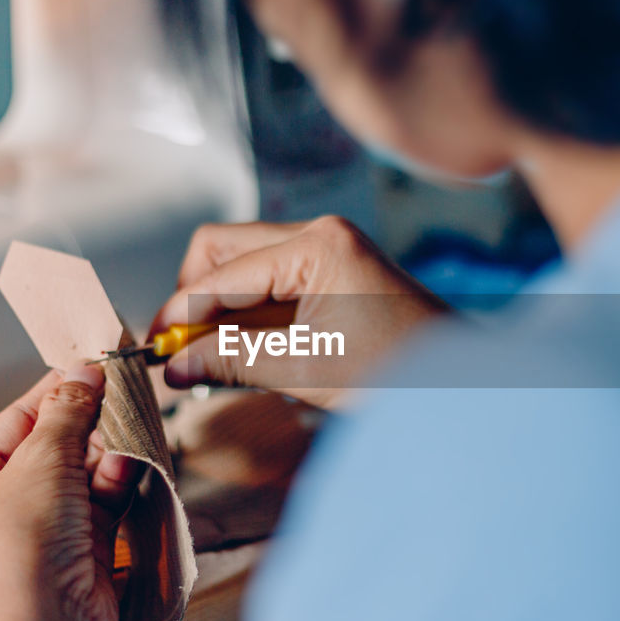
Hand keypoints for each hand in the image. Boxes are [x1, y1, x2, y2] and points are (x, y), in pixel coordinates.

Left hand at [0, 366, 139, 620]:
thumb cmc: (12, 555)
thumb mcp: (36, 463)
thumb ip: (66, 414)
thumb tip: (83, 371)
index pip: (12, 421)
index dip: (54, 392)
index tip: (92, 366)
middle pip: (50, 446)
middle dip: (87, 424)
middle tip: (121, 394)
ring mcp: (39, 534)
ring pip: (82, 475)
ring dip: (106, 454)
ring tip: (130, 429)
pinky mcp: (78, 555)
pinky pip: (102, 505)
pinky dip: (117, 485)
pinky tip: (130, 466)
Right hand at [153, 216, 447, 407]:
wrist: (465, 386)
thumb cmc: (399, 374)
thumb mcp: (306, 370)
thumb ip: (232, 360)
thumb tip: (172, 365)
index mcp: (317, 245)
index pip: (222, 270)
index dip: (181, 312)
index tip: (154, 351)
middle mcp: (320, 234)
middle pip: (223, 249)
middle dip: (192, 297)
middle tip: (174, 349)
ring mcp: (328, 250)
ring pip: (243, 264)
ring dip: (217, 307)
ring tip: (199, 357)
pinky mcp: (333, 273)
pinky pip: (270, 283)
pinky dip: (246, 314)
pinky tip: (233, 351)